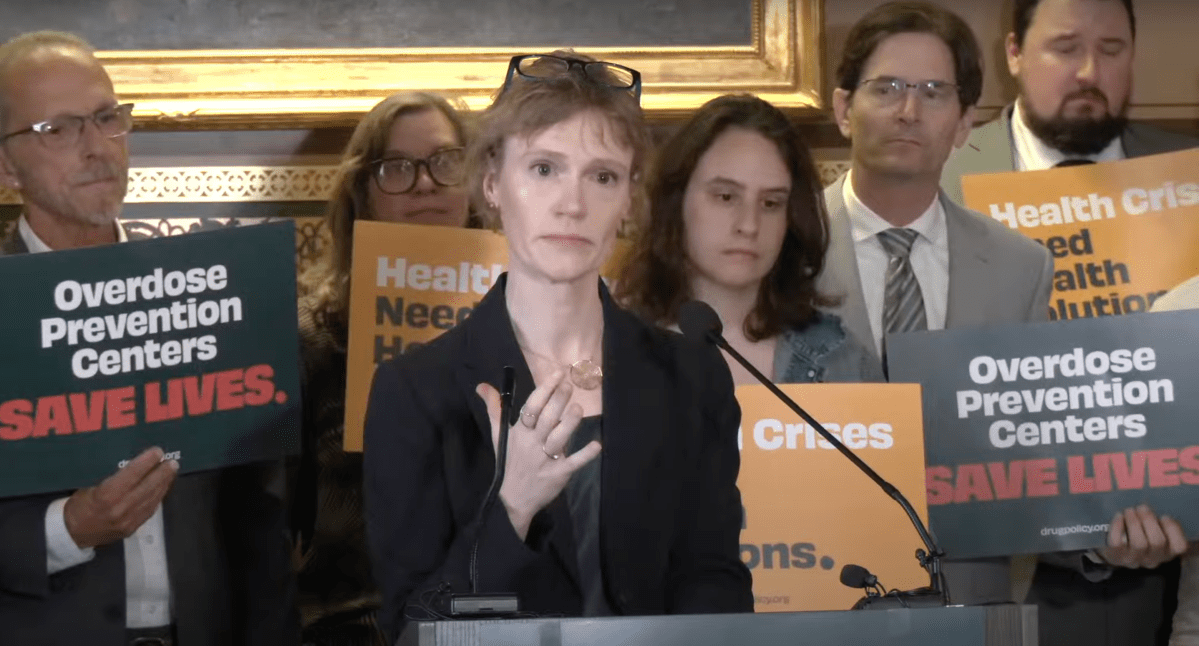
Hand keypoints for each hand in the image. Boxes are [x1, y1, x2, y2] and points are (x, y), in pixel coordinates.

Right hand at [63, 447, 178, 548]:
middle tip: (172, 462)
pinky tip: (163, 488)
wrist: (72, 535)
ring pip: (152, 499)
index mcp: (105, 497)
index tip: (158, 452)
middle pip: (147, 488)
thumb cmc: (78, 506)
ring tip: (171, 472)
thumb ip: (112, 478)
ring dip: (163, 484)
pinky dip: (158, 497)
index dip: (146, 462)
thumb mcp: (88, 487)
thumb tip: (134, 463)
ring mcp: (128, 521)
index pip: (131, 475)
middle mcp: (119, 509)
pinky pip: (150, 510)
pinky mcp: (132, 529)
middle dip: (162, 473)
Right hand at [476, 371, 600, 540]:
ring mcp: (546, 459)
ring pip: (558, 439)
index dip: (545, 389)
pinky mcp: (558, 474)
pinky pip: (573, 463)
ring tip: (578, 407)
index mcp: (520, 432)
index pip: (531, 407)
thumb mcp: (498, 435)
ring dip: (569, 423)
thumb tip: (482, 385)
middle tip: (570, 386)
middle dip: (558, 401)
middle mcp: (532, 443)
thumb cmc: (509, 462)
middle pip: (546, 419)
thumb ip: (495, 408)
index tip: (558, 373)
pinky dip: (585, 455)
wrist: (512, 500)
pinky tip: (596, 445)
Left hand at [1097, 504, 1186, 568]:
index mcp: (1166, 552)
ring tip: (1130, 510)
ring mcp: (1134, 560)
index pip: (1179, 546)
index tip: (1164, 516)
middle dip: (1149, 520)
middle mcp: (1153, 559)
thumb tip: (1154, 508)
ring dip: (1134, 522)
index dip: (1173, 530)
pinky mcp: (1117, 557)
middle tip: (1142, 507)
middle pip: (1157, 541)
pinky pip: (1117, 543)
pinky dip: (1117, 527)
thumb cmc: (1140, 536)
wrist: (1115, 552)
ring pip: (1139, 543)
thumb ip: (1159, 523)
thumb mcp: (1154, 532)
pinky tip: (1119, 516)